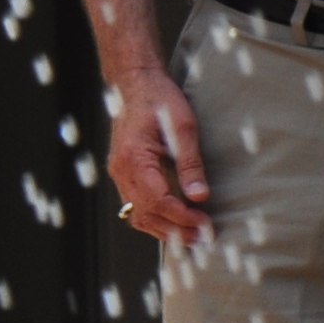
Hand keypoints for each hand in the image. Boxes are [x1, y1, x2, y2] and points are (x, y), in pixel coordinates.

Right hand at [104, 63, 211, 240]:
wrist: (135, 84)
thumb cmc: (160, 99)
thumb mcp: (183, 126)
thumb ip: (190, 163)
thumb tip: (200, 195)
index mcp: (134, 158)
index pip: (157, 200)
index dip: (181, 217)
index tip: (204, 223)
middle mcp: (121, 170)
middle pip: (145, 214)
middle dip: (175, 230)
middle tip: (203, 239)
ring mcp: (119, 173)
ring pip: (137, 214)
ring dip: (164, 229)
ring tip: (191, 238)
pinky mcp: (124, 173)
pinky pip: (135, 204)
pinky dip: (154, 218)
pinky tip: (174, 222)